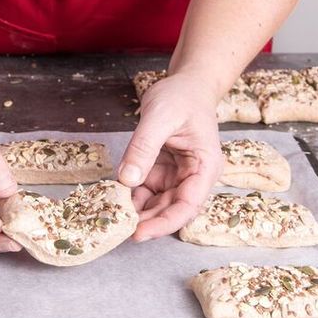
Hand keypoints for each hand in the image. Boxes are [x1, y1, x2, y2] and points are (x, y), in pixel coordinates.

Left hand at [118, 73, 222, 240]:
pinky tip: (114, 197)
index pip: (188, 205)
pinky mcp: (162, 171)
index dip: (165, 223)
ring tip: (112, 214)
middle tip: (117, 227)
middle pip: (171, 209)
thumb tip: (126, 179)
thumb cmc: (181, 96)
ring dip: (136, 210)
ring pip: (157, 203)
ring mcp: (177, 176)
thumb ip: (143, 147)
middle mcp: (194, 177)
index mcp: (205, 167)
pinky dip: (130, 195)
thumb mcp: (160, 116)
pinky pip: (146, 190)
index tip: (140, 233)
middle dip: (146, 221)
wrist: (185, 84)